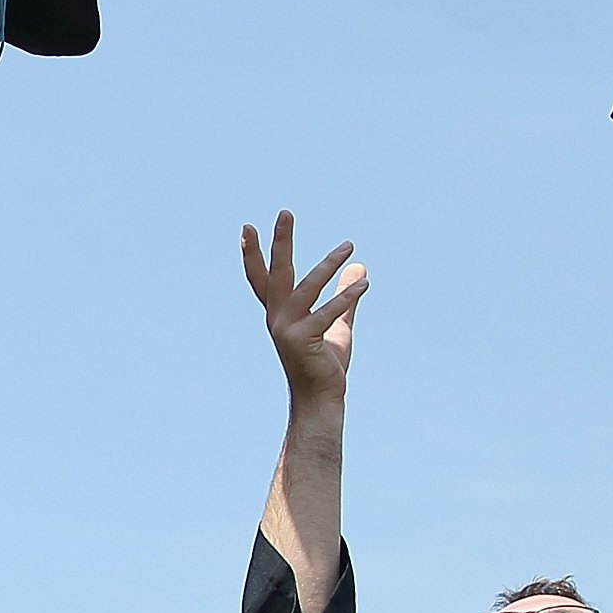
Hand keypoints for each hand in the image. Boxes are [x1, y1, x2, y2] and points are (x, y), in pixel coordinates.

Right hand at [242, 212, 366, 409]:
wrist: (321, 400)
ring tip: (348, 246)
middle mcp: (277, 319)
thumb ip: (345, 296)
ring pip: (306, 288)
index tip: (248, 228)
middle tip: (285, 213)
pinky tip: (364, 285)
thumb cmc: (324, 365)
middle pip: (276, 273)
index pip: (262, 279)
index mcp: (279, 314)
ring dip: (327, 265)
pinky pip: (326, 312)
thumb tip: (359, 267)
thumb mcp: (338, 324)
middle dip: (280, 243)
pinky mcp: (303, 340)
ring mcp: (287, 329)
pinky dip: (345, 297)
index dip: (254, 254)